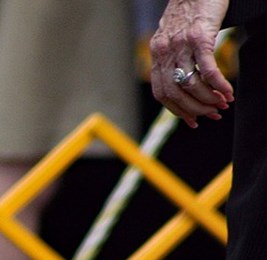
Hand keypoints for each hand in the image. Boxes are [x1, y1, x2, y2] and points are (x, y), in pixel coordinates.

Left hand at [150, 0, 233, 127]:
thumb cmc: (190, 13)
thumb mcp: (174, 38)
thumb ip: (175, 58)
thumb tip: (185, 84)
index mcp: (157, 54)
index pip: (162, 93)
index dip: (178, 110)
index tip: (193, 120)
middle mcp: (165, 51)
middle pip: (175, 93)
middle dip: (195, 109)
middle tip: (214, 114)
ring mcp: (181, 45)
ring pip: (191, 83)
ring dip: (208, 99)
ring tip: (223, 103)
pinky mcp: (200, 37)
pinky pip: (207, 69)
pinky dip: (218, 85)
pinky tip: (227, 91)